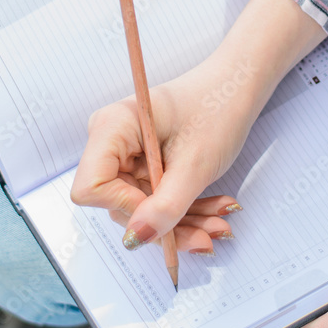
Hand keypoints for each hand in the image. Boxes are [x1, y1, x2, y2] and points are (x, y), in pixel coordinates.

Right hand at [70, 55, 258, 254]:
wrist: (237, 87)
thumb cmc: (217, 108)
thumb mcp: (195, 165)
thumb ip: (165, 206)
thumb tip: (134, 240)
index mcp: (112, 127)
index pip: (91, 188)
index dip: (125, 207)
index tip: (165, 209)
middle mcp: (111, 141)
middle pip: (120, 203)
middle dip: (166, 223)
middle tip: (210, 233)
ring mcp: (127, 154)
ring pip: (143, 208)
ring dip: (183, 221)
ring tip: (221, 224)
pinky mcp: (143, 164)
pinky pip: (156, 199)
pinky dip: (186, 209)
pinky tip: (217, 211)